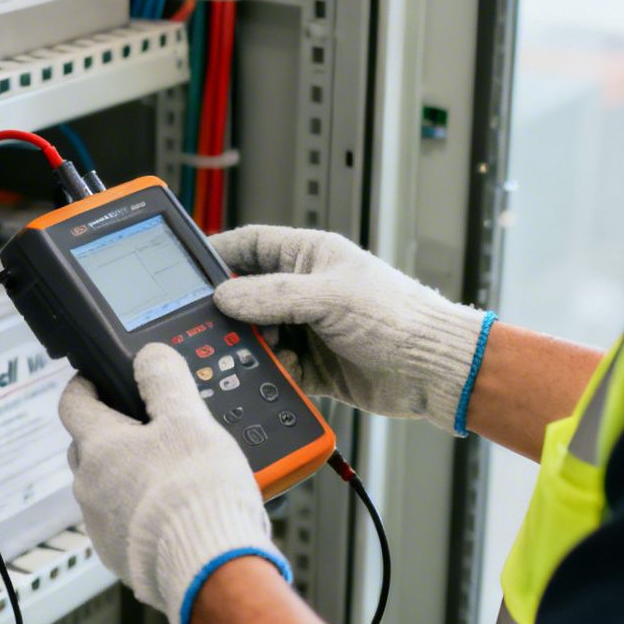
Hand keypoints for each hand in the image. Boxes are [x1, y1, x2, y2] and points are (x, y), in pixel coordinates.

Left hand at [58, 343, 288, 623]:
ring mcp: (101, 526)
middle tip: (148, 427)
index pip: (73, 403)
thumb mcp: (189, 420)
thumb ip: (165, 382)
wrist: (208, 570)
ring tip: (171, 474)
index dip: (84, 385)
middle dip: (111, 432)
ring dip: (127, 476)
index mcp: (100, 447)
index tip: (95, 379)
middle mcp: (90, 488)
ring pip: (104, 488)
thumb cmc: (197, 494)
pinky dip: (140, 512)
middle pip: (88, 447)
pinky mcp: (120, 558)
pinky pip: (122, 524)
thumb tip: (149, 356)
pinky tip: (174, 512)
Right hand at [211, 226, 490, 431]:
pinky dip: (272, 376)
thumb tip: (224, 296)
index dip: (219, 253)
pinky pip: (279, 370)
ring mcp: (311, 330)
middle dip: (228, 312)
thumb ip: (273, 296)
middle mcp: (307, 291)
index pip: (252, 245)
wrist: (436, 371)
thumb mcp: (329, 297)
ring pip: (259, 337)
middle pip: (248, 295)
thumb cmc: (399, 318)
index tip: (187, 269)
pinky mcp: (316, 367)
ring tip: (242, 356)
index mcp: (311, 256)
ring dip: (250, 349)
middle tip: (204, 325)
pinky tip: (275, 377)